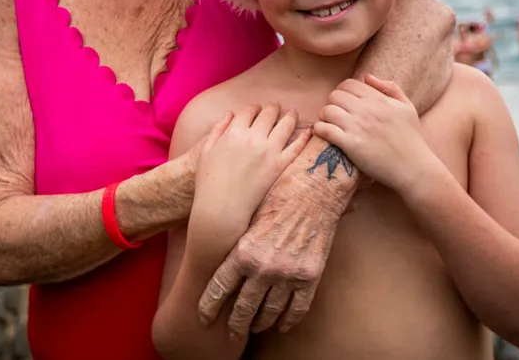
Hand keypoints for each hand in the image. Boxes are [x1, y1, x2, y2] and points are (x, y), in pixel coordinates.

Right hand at [194, 103, 310, 237]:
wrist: (221, 209)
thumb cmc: (208, 182)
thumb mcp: (206, 151)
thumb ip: (217, 129)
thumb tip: (230, 113)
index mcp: (234, 132)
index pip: (250, 110)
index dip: (255, 108)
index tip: (258, 109)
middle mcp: (253, 138)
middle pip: (269, 113)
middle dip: (274, 108)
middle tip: (277, 108)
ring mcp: (268, 151)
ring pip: (286, 124)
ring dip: (291, 116)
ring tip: (293, 114)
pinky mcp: (279, 166)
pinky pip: (296, 147)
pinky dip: (304, 137)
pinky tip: (308, 131)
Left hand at [198, 148, 348, 338]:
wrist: (314, 184)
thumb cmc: (278, 190)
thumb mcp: (248, 213)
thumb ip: (237, 240)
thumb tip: (220, 257)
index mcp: (242, 251)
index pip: (218, 288)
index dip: (209, 306)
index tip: (204, 318)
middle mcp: (263, 267)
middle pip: (243, 307)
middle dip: (234, 323)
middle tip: (229, 334)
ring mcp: (288, 274)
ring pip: (269, 311)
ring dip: (259, 323)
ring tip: (254, 328)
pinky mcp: (310, 275)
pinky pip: (297, 308)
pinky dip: (288, 320)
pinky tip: (282, 325)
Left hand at [314, 75, 435, 194]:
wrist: (413, 168)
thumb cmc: (412, 139)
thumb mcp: (407, 107)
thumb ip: (390, 88)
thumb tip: (367, 77)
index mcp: (379, 99)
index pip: (348, 84)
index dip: (343, 92)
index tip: (344, 103)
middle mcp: (366, 110)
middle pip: (334, 95)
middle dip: (333, 104)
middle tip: (336, 115)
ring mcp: (357, 126)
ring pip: (327, 111)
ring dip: (325, 117)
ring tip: (330, 125)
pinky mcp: (350, 144)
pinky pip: (324, 129)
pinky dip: (320, 130)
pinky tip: (325, 134)